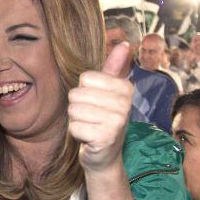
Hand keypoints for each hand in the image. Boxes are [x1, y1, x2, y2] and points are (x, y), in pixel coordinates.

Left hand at [68, 43, 132, 172]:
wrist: (105, 155)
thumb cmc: (102, 119)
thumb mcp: (107, 92)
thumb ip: (113, 68)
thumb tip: (125, 44)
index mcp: (125, 88)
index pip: (85, 78)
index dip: (83, 91)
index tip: (96, 102)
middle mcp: (125, 103)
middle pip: (76, 94)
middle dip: (77, 107)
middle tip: (91, 118)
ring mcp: (117, 121)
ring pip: (73, 110)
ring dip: (77, 121)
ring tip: (90, 126)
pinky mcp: (105, 138)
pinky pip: (74, 127)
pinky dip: (77, 134)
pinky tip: (89, 138)